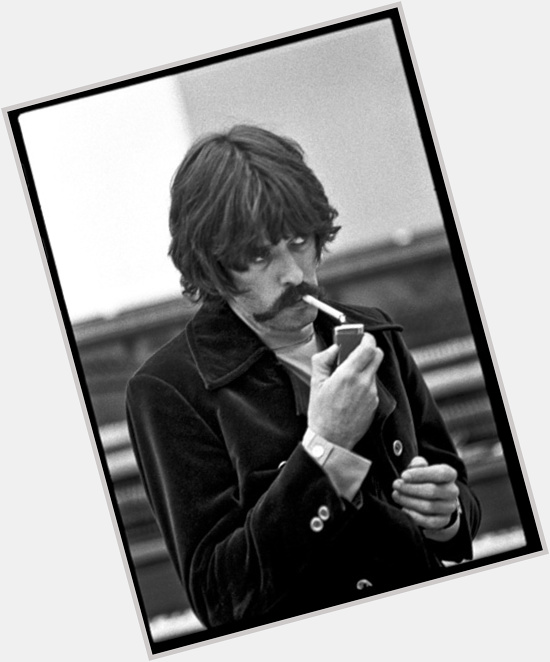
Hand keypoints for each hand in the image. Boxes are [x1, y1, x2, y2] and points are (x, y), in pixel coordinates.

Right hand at [307, 333, 383, 449]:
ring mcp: (371, 393)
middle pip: (377, 354)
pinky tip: (350, 393)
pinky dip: (364, 383)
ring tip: (347, 378)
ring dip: (364, 368)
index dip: (366, 338)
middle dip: (368, 350)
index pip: (368, 346)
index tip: (358, 338)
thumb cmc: (321, 413)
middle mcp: (364, 382)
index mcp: (348, 374)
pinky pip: (372, 386)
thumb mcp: (315, 383)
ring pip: (374, 370)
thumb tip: (334, 348)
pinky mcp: (374, 403)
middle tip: (354, 353)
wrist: (331, 440)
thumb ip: (324, 359)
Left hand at [391, 456, 459, 537]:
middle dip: (410, 488)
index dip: (421, 474)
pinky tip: (404, 509)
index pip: (440, 473)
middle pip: (432, 491)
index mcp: (449, 474)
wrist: (433, 498)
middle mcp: (452, 491)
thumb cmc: (424, 479)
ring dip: (409, 501)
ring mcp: (449, 507)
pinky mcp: (443, 521)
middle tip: (395, 485)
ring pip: (429, 506)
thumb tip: (416, 465)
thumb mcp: (421, 468)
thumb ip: (418, 463)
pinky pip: (430, 522)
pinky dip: (415, 517)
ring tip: (396, 495)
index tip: (403, 475)